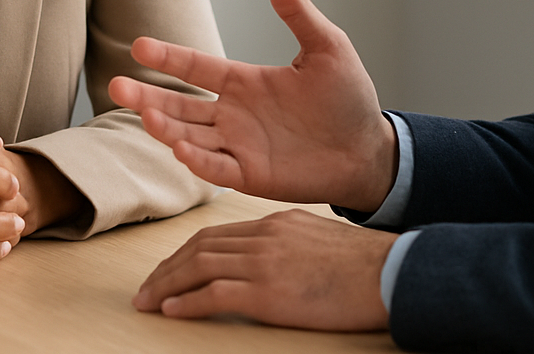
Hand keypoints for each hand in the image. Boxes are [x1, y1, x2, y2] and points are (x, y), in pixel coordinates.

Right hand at [108, 0, 396, 211]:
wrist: (370, 150)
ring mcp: (238, 146)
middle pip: (179, 104)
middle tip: (116, 84)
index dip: (168, 58)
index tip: (138, 46)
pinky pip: (214, 168)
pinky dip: (195, 159)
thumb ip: (297, 12)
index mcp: (245, 82)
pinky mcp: (250, 175)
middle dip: (147, 96)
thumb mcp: (326, 47)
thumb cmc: (348, 98)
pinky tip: (179, 147)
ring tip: (146, 114)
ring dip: (165, 126)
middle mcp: (233, 114)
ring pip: (189, 135)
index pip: (196, 67)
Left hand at [134, 210, 394, 330]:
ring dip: (166, 286)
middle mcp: (263, 237)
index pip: (215, 234)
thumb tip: (265, 264)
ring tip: (147, 302)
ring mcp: (264, 263)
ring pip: (199, 267)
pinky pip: (215, 294)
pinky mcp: (268, 292)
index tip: (168, 269)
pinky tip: (171, 311)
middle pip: (199, 247)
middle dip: (166, 268)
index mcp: (273, 222)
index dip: (184, 252)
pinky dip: (187, 303)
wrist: (388, 273)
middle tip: (145, 289)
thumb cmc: (362, 264)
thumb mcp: (316, 239)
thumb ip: (285, 244)